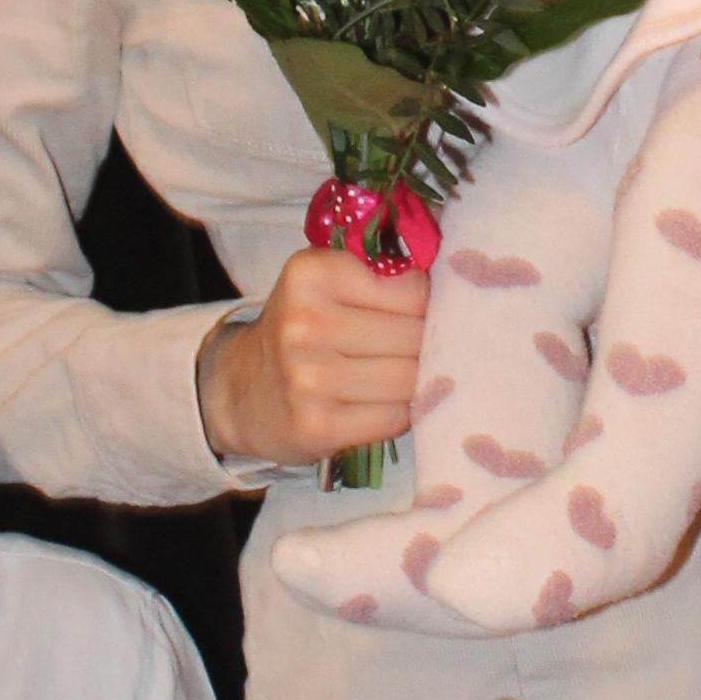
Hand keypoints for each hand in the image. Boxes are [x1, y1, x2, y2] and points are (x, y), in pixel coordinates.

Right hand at [197, 248, 428, 466]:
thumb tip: (459, 290)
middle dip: (423, 346)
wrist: (240, 392)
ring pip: (410, 379)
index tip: (409, 315)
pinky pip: (394, 417)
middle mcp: (305, 322)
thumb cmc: (300, 331)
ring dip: (414, 383)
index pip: (413, 290)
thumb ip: (382, 276)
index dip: (425, 306)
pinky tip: (379, 405)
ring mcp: (309, 378)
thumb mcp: (325, 284)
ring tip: (393, 378)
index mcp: (311, 273)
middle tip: (405, 352)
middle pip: (415, 336)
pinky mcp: (317, 426)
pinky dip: (398, 414)